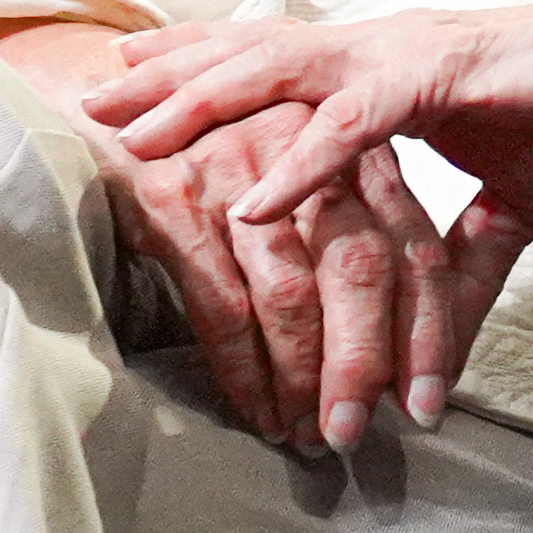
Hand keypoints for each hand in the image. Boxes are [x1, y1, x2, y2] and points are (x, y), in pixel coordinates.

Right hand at [0, 19, 482, 452]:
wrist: (101, 96)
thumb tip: (414, 340)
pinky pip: (221, 303)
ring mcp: (238, 172)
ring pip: (293, 293)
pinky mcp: (173, 198)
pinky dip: (244, 370)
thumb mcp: (308, 177)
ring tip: (311, 435)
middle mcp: (306, 152)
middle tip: (364, 433)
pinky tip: (257, 413)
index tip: (431, 401)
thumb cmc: (222, 154)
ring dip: (305, 378)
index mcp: (355, 146)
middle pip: (362, 269)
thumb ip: (368, 234)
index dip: (429, 329)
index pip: (415, 246)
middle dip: (369, 363)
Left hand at [85, 0, 532, 285]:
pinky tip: (255, 194)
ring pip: (283, 74)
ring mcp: (412, 55)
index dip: (204, 78)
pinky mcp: (449, 74)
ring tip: (131, 130)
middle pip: (254, 59)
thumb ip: (460, 273)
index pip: (278, 71)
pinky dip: (303, 161)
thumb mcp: (514, 212)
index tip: (132, 96)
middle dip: (169, 80)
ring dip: (203, 102)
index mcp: (395, 74)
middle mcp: (387, 52)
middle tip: (86, 100)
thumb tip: (432, 354)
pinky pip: (358, 122)